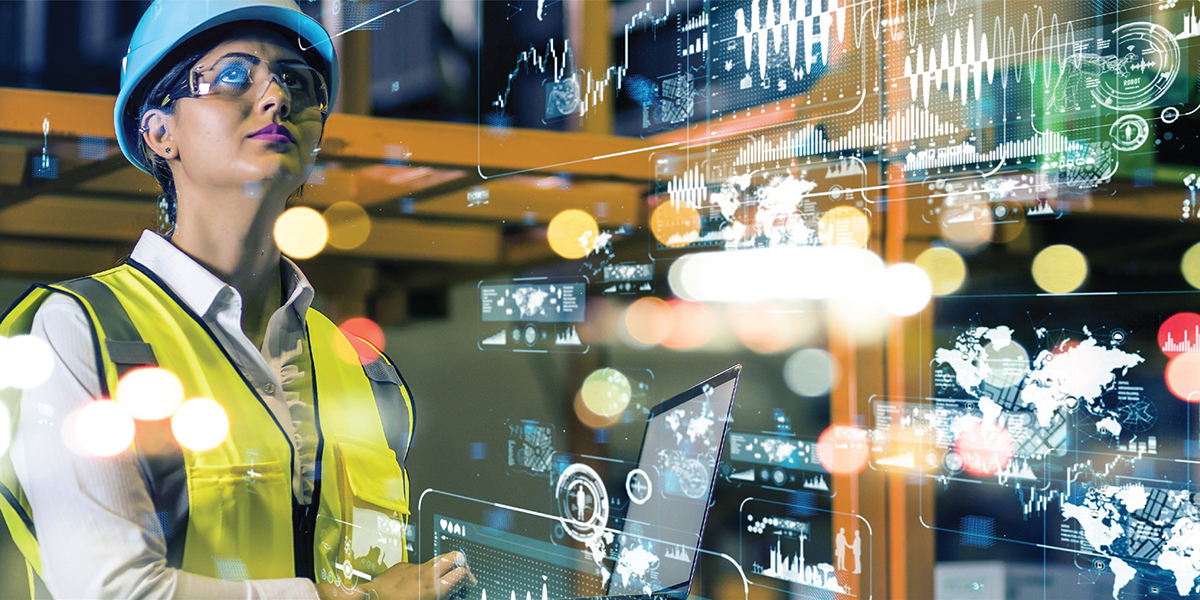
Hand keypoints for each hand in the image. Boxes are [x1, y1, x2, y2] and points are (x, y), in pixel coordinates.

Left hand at [356, 551, 476, 599]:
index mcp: (434, 587)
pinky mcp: (402, 565)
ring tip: (440, 578)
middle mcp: (426, 574)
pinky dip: (420, 573)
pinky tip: (414, 584)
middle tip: (463, 571)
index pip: (461, 573)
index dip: (468, 576)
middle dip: (461, 562)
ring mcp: (414, 567)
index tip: (469, 581)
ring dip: (441, 567)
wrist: (370, 598)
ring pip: (435, 561)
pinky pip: (417, 566)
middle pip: (453, 557)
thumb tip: (445, 592)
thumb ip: (438, 595)